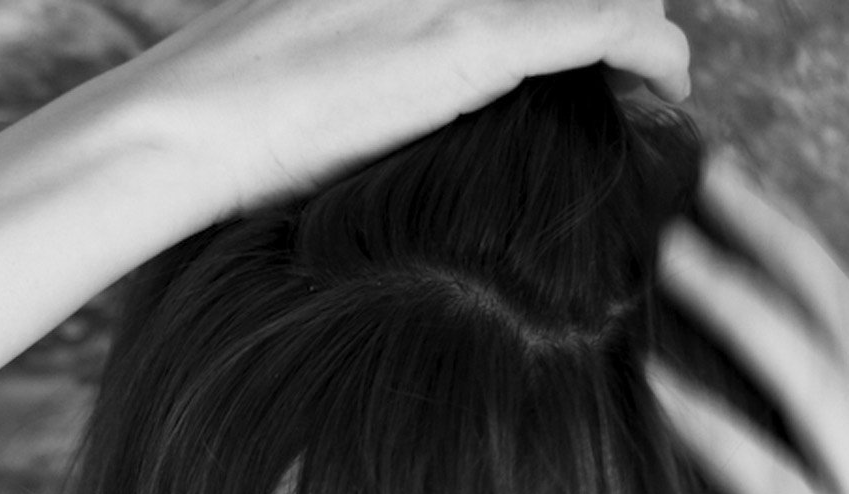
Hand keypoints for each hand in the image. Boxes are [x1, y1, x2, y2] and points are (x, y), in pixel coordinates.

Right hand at [93, 0, 690, 217]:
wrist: (179, 126)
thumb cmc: (212, 114)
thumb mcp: (286, 43)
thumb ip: (347, 42)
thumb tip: (361, 83)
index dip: (545, 0)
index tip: (565, 28)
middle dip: (594, 3)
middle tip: (616, 52)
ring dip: (631, 25)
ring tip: (645, 71)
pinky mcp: (475, 44)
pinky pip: (606, 26)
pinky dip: (653, 50)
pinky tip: (669, 82)